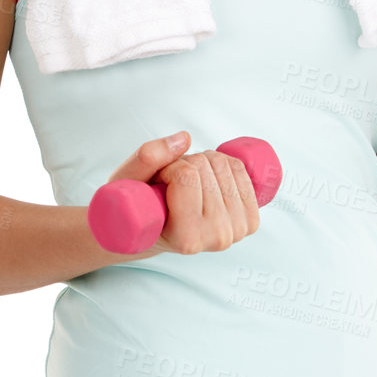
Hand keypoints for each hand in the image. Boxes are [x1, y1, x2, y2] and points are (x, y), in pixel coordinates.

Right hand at [103, 133, 262, 257]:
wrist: (152, 231)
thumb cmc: (135, 207)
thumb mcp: (127, 182)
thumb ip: (148, 158)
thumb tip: (186, 138)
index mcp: (186, 239)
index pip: (186, 176)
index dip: (167, 167)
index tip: (158, 183)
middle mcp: (217, 238)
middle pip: (206, 167)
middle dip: (184, 163)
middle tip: (171, 183)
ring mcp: (238, 230)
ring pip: (223, 164)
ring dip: (201, 162)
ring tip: (186, 184)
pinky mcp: (250, 220)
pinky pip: (239, 168)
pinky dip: (220, 163)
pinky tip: (205, 180)